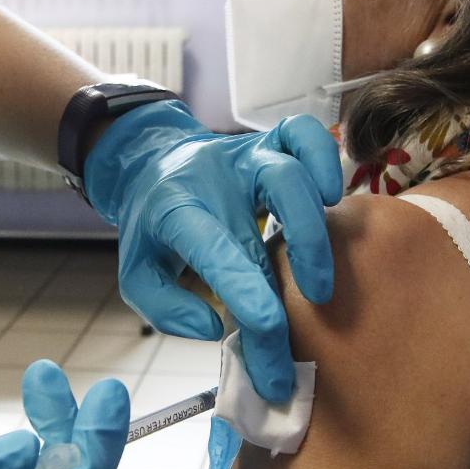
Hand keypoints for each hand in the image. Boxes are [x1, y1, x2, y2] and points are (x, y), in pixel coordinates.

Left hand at [85, 101, 341, 401]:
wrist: (153, 165)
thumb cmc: (154, 230)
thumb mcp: (138, 275)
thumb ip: (165, 309)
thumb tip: (214, 328)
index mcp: (175, 211)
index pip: (212, 250)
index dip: (243, 289)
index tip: (268, 329)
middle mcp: (213, 178)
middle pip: (256, 223)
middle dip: (287, 282)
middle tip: (302, 334)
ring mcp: (245, 155)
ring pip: (288, 173)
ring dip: (312, 230)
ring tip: (319, 283)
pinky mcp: (271, 142)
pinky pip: (304, 134)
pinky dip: (325, 159)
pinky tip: (331, 198)